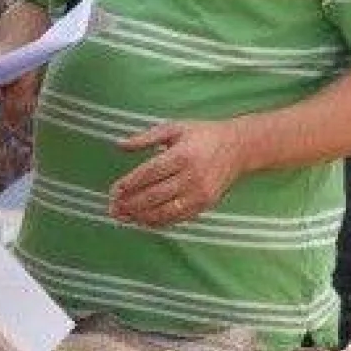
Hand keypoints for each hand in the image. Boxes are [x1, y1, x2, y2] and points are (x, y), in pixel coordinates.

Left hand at [109, 119, 247, 226]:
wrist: (238, 148)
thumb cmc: (202, 135)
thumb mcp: (174, 128)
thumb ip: (146, 137)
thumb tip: (120, 144)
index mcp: (182, 155)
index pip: (149, 173)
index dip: (129, 184)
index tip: (113, 191)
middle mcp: (192, 176)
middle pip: (155, 195)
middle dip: (131, 204)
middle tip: (112, 208)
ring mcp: (200, 193)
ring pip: (165, 211)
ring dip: (140, 217)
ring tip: (122, 218)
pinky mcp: (206, 205)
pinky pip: (178, 218)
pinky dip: (158, 222)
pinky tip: (142, 221)